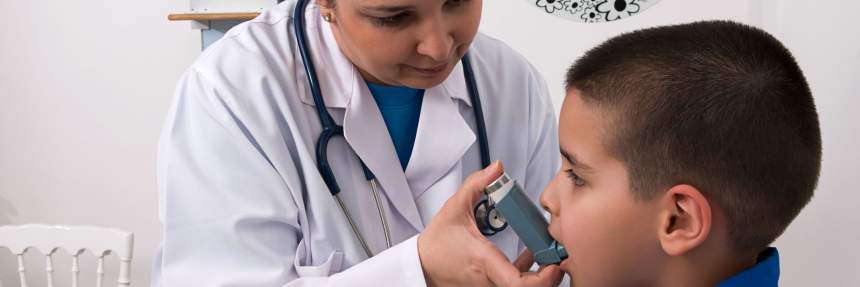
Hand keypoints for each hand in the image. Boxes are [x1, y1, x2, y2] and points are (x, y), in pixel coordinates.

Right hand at [418, 161, 563, 286]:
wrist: (422, 265)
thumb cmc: (436, 243)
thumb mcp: (454, 207)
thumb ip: (477, 183)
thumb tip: (497, 168)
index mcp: (484, 261)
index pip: (518, 284)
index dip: (542, 279)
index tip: (555, 264)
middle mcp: (489, 280)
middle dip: (550, 276)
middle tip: (560, 257)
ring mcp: (490, 286)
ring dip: (541, 274)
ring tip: (550, 255)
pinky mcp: (490, 286)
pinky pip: (515, 285)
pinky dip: (529, 274)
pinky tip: (531, 256)